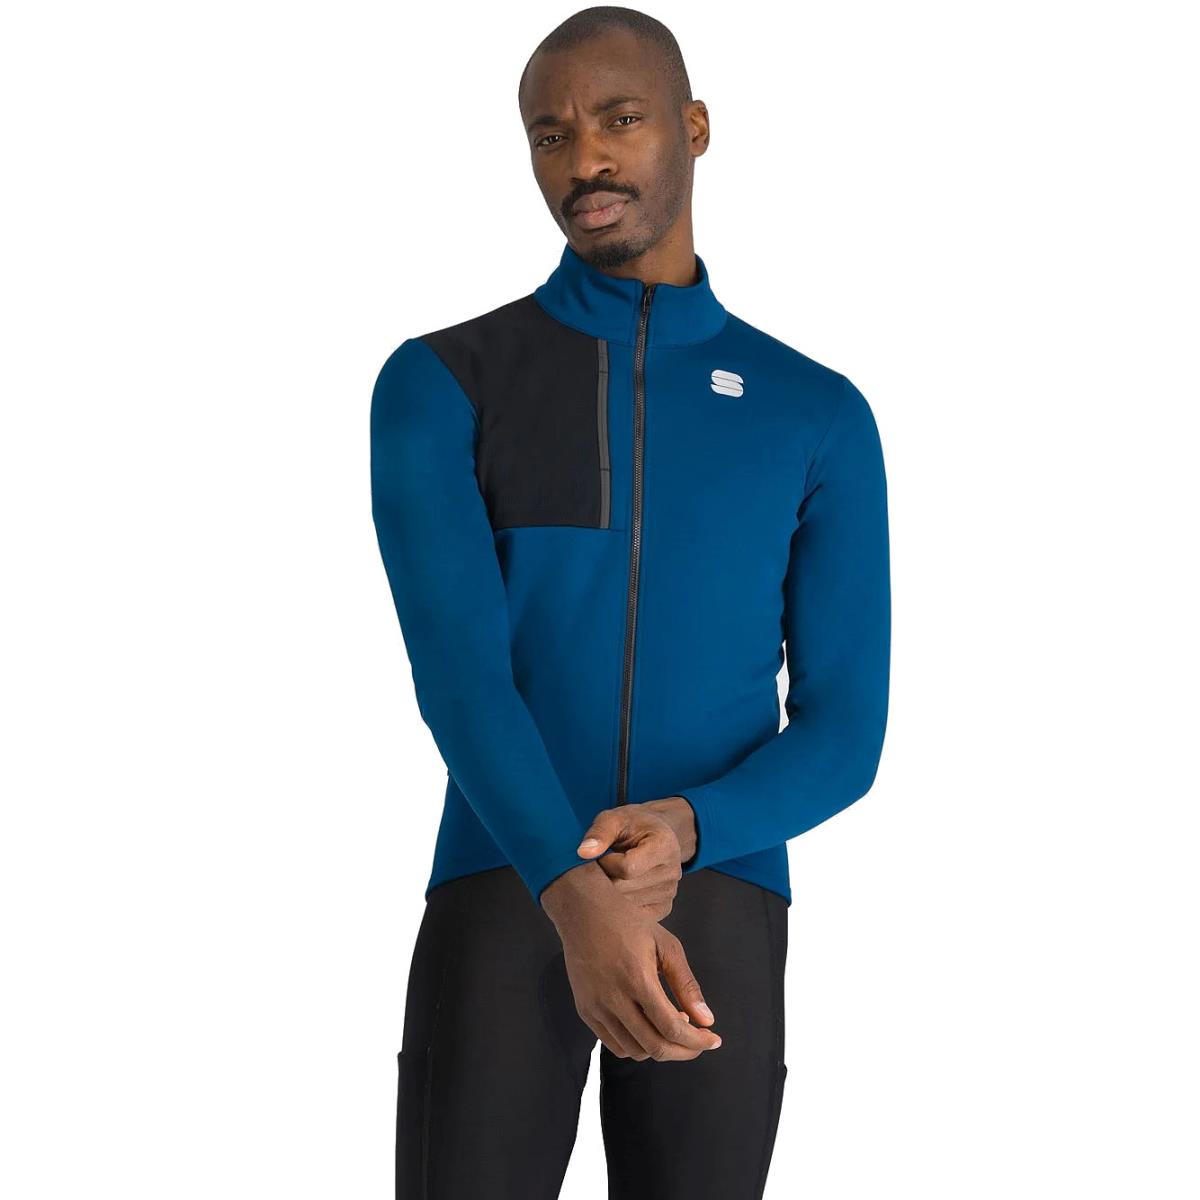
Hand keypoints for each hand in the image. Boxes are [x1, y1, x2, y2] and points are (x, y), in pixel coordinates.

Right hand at [540, 863, 720, 1060]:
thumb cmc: (628, 923)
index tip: (714, 1040)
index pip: (671, 1027)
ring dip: (660, 1048)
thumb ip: (686, 985)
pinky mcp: (585, 1010)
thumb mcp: (666, 945)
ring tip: (672, 1025)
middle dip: (683, 1051)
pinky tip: (649, 1026)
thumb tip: (707, 1020)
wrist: (583, 912)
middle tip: (698, 1042)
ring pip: (634, 1050)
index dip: (696, 1041)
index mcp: (637, 978)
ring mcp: (595, 1007)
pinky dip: (637, 1045)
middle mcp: (613, 998)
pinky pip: (614, 1044)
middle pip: (654, 1046)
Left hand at [575, 797, 697, 918]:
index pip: (628, 867)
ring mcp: (669, 891)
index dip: (606, 863)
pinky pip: (634, 915)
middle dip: (605, 879)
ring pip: (627, 905)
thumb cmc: (631, 824)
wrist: (652, 833)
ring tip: (611, 874)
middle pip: (625, 888)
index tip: (601, 855)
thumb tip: (583, 853)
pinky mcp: (663, 907)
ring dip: (611, 892)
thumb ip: (599, 833)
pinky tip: (618, 888)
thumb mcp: (614, 818)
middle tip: (600, 866)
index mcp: (664, 845)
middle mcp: (672, 871)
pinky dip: (619, 905)